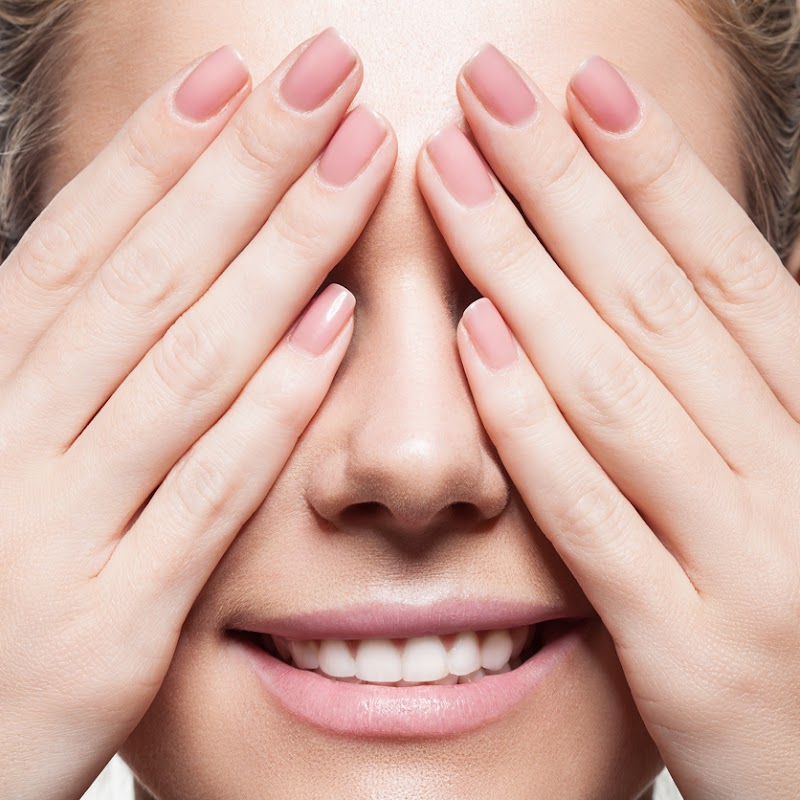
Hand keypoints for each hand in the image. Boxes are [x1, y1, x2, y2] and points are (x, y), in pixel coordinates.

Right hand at [0, 28, 394, 799]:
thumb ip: (44, 368)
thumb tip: (122, 263)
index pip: (84, 244)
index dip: (160, 149)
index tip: (238, 74)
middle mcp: (7, 440)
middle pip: (150, 273)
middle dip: (248, 163)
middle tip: (330, 71)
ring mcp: (56, 532)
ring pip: (187, 360)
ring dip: (282, 252)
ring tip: (359, 161)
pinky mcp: (108, 627)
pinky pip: (207, 493)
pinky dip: (272, 405)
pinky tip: (336, 325)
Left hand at [416, 45, 798, 799]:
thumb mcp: (793, 468)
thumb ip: (760, 375)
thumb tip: (732, 258)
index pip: (722, 266)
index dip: (651, 168)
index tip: (579, 85)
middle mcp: (794, 469)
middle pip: (657, 297)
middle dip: (564, 184)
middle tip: (486, 90)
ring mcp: (749, 558)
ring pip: (619, 386)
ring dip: (528, 271)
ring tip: (453, 177)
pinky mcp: (693, 646)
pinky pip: (596, 516)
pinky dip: (534, 424)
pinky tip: (473, 342)